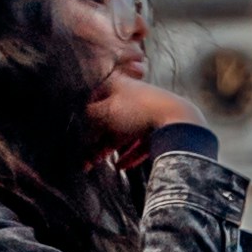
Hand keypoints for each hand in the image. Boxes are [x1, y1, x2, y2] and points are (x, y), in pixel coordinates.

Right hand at [86, 69, 208, 153]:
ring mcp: (148, 112)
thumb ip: (88, 114)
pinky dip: (131, 154)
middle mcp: (133, 96)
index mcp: (119, 85)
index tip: (75, 131)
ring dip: (109, 148)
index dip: (84, 114)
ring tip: (96, 163)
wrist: (176, 120)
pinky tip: (122, 166)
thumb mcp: (105, 111)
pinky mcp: (160, 128)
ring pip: (124, 132)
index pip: (95, 97)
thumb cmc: (137, 110)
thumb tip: (77, 115)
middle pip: (110, 119)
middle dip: (95, 140)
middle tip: (84, 158)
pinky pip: (141, 142)